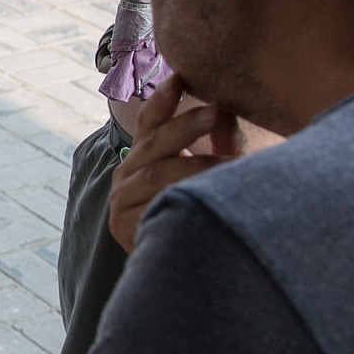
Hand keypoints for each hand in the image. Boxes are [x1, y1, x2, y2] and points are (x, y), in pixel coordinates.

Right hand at [108, 74, 240, 251]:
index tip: (180, 76)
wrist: (180, 277)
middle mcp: (126, 176)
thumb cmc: (200, 218)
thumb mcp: (208, 176)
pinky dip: (183, 196)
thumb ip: (217, 146)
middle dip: (187, 125)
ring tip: (233, 163)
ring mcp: (121, 201)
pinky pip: (155, 205)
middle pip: (154, 143)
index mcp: (142, 159)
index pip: (150, 122)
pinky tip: (208, 194)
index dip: (164, 99)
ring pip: (157, 174)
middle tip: (218, 112)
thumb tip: (229, 115)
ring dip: (196, 164)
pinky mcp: (123, 226)